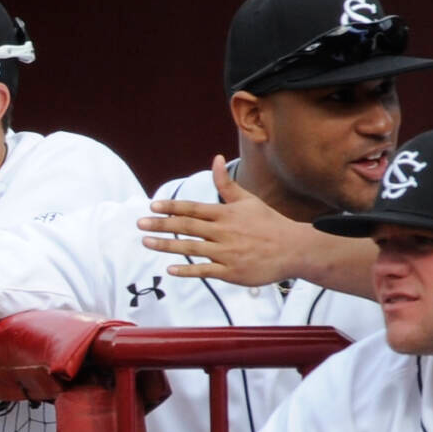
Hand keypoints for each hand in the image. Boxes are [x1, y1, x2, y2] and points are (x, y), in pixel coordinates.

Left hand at [136, 156, 317, 286]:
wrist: (292, 249)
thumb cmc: (268, 223)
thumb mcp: (247, 200)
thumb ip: (226, 183)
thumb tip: (215, 159)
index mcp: (226, 214)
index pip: (193, 208)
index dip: (171, 207)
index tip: (152, 206)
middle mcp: (224, 232)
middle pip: (187, 227)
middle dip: (162, 224)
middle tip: (140, 223)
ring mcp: (227, 253)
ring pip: (191, 249)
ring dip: (167, 246)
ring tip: (147, 241)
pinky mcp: (231, 272)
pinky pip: (205, 271)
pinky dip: (187, 271)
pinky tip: (170, 269)